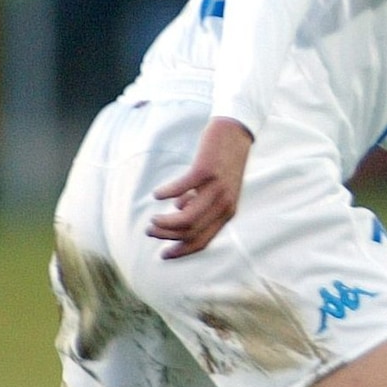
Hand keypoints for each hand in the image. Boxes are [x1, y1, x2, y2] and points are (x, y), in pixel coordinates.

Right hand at [148, 118, 253, 257]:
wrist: (237, 132)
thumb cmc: (222, 160)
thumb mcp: (215, 188)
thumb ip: (199, 202)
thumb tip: (179, 208)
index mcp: (226, 213)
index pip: (203, 241)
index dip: (182, 251)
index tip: (163, 255)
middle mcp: (223, 205)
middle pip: (190, 232)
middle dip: (167, 236)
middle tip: (150, 231)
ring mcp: (216, 189)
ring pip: (186, 218)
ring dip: (165, 222)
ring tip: (152, 219)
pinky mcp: (206, 171)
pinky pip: (181, 189)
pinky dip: (166, 194)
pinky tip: (157, 194)